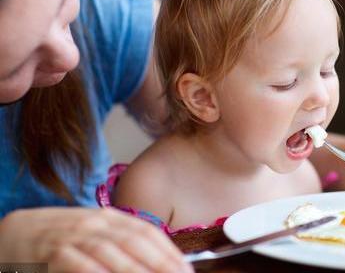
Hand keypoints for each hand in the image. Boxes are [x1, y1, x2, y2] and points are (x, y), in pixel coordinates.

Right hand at [0, 207, 192, 272]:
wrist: (14, 232)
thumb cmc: (61, 237)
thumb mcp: (95, 233)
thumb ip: (122, 242)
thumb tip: (157, 260)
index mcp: (110, 217)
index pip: (147, 232)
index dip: (169, 252)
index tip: (187, 271)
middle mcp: (96, 223)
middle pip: (136, 242)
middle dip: (162, 264)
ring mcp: (74, 236)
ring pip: (112, 252)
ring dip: (136, 270)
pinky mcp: (52, 252)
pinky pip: (79, 263)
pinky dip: (97, 271)